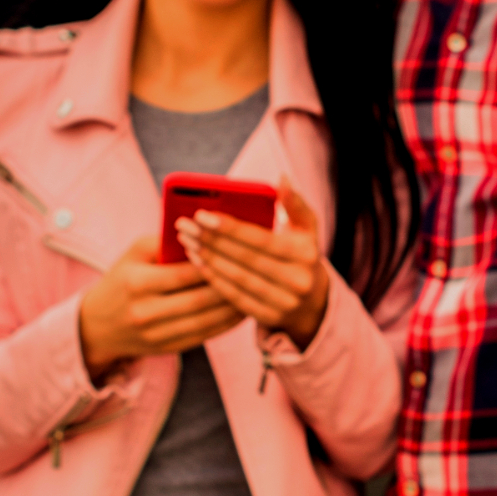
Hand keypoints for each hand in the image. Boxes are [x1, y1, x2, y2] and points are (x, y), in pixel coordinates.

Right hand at [77, 237, 243, 373]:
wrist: (97, 326)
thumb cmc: (122, 280)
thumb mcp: (135, 253)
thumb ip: (167, 240)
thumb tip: (207, 233)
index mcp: (137, 282)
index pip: (184, 273)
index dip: (213, 263)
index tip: (236, 253)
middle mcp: (145, 312)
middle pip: (199, 300)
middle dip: (229, 287)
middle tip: (255, 275)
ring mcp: (156, 334)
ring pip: (205, 322)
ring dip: (233, 309)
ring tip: (253, 292)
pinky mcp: (167, 349)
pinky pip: (204, 337)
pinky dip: (225, 325)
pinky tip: (240, 311)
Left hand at [177, 181, 329, 343]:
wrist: (312, 300)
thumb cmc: (300, 253)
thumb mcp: (305, 228)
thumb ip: (295, 203)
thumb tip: (283, 178)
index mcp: (305, 253)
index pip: (261, 239)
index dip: (229, 228)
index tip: (201, 214)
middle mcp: (297, 281)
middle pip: (245, 259)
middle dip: (211, 241)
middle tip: (184, 226)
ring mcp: (284, 303)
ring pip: (236, 279)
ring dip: (207, 259)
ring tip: (186, 242)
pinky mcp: (269, 317)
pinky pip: (234, 297)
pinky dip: (213, 279)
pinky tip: (196, 264)